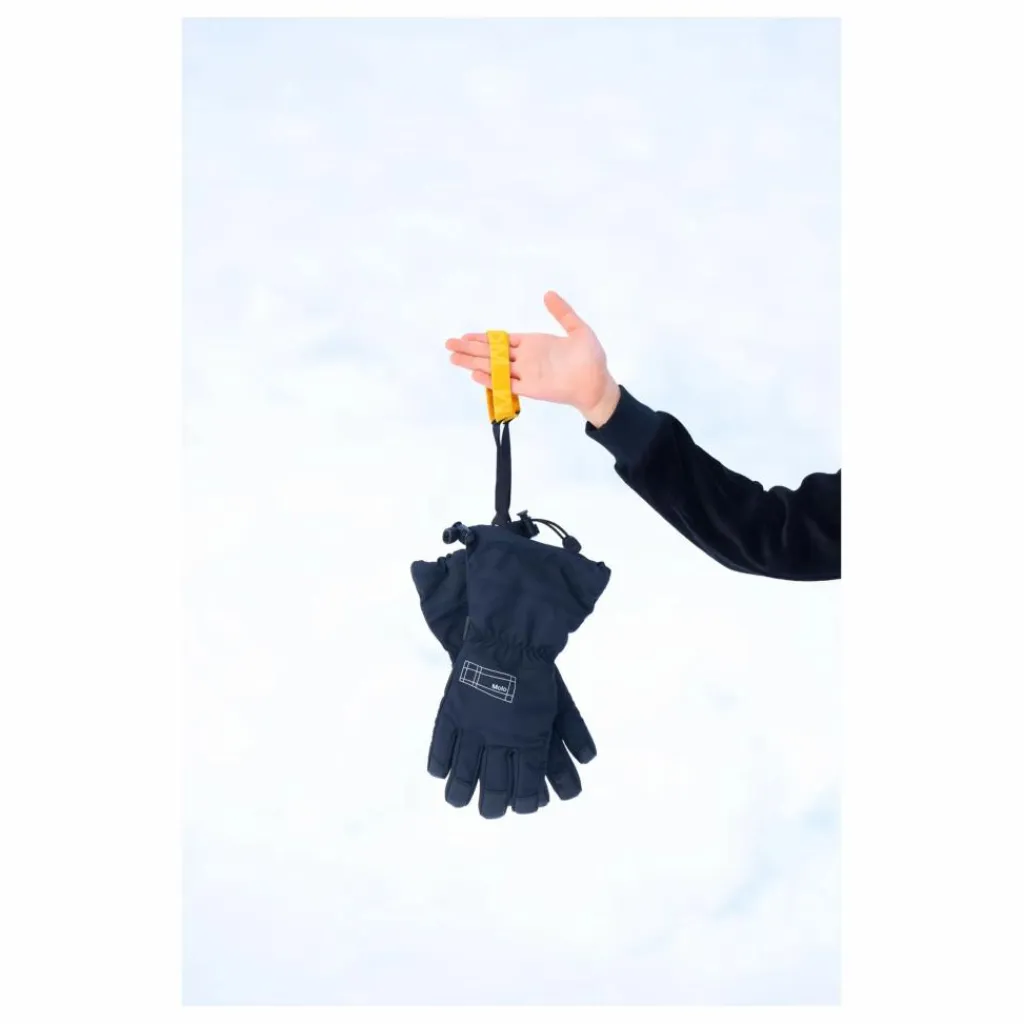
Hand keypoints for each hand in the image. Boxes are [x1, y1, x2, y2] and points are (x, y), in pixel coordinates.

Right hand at [445, 291, 621, 426]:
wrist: (598, 383)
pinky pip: (507, 384)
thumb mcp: (577, 329)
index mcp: (533, 344)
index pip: (501, 340)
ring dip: (473, 363)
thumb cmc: (591, 358)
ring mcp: (526, 374)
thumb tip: (548, 294)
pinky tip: (476, 375)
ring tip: (453, 359)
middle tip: (448, 345)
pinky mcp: (531, 388)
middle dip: (470, 349)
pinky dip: (492, 380)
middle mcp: (525, 359)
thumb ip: (562, 313)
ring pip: (494, 367)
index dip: (483, 338)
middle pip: (492, 353)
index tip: (465, 336)